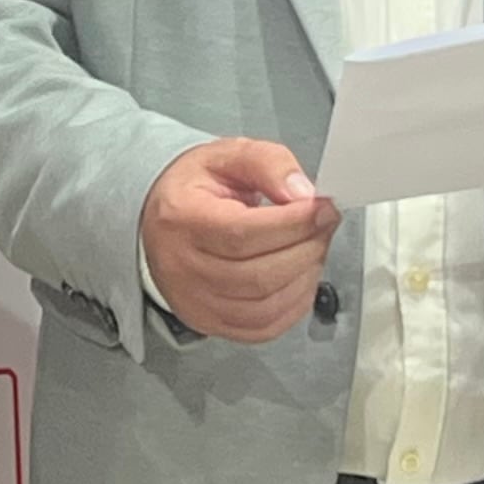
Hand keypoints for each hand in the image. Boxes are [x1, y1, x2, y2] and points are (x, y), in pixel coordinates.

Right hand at [139, 138, 338, 344]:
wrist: (159, 221)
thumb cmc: (194, 190)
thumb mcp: (227, 156)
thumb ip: (268, 163)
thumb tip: (302, 193)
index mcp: (181, 219)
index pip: (242, 234)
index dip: (294, 224)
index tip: (323, 208)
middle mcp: (182, 268)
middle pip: (258, 275)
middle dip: (307, 248)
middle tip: (324, 224)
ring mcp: (194, 302)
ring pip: (265, 306)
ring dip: (305, 276)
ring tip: (313, 246)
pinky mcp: (209, 323)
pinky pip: (263, 328)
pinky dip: (293, 305)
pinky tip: (301, 276)